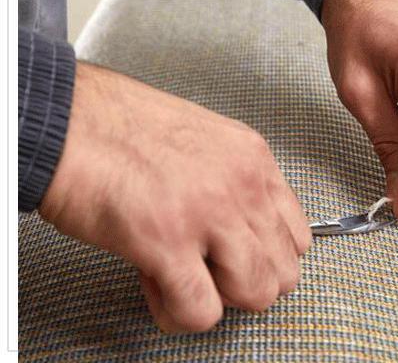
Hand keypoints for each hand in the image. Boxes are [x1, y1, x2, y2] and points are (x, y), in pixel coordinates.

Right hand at [39, 62, 311, 331]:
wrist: (66, 119)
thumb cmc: (123, 128)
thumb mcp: (206, 141)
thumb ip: (234, 182)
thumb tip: (242, 231)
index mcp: (253, 159)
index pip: (298, 236)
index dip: (266, 256)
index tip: (236, 255)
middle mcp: (242, 185)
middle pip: (283, 272)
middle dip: (245, 282)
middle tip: (208, 268)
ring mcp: (209, 213)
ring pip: (256, 294)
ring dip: (218, 297)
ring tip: (180, 273)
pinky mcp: (167, 241)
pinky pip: (201, 311)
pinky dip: (179, 311)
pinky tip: (154, 280)